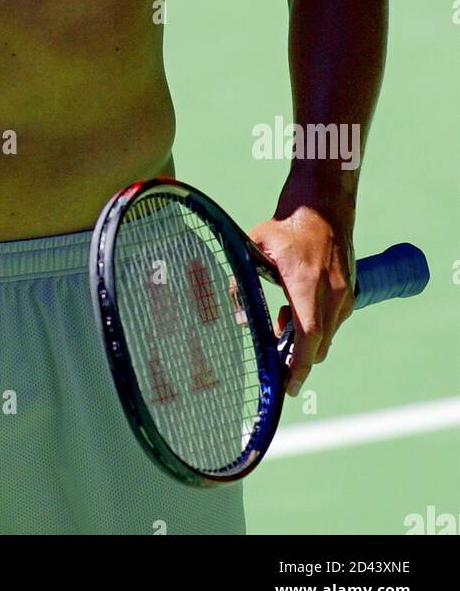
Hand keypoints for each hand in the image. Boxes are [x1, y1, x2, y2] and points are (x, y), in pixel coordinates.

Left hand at [248, 184, 356, 396]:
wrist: (323, 204)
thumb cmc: (287, 224)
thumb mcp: (254, 247)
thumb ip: (243, 281)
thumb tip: (240, 315)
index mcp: (306, 284)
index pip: (307, 336)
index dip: (297, 365)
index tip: (289, 386)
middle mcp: (331, 293)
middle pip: (318, 345)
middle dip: (298, 360)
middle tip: (276, 364)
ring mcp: (344, 293)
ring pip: (327, 335)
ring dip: (305, 340)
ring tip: (280, 323)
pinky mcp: (350, 290)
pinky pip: (334, 321)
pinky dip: (316, 326)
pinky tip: (295, 309)